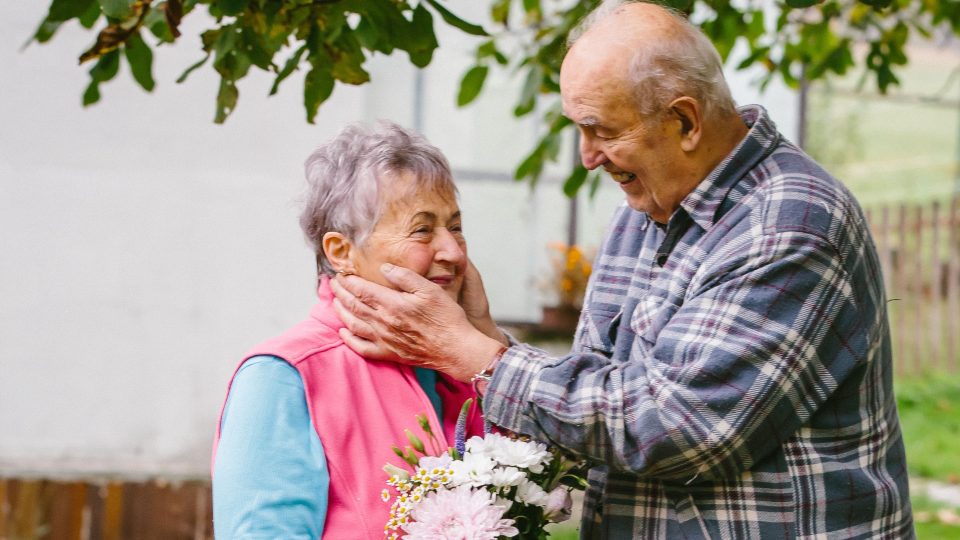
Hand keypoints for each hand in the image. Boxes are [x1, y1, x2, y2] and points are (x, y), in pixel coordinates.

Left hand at [331, 263, 504, 381]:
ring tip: (335, 302)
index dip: (348, 280)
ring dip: (341, 311)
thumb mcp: (430, 289)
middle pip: (353, 305)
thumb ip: (405, 277)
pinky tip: (343, 332)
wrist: (456, 349)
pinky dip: (348, 339)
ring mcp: (384, 340)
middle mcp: (383, 322)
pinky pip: (361, 348)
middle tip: (333, 283)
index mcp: (392, 304)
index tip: (341, 273)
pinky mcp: (389, 354)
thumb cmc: (447, 319)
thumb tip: (384, 268)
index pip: (361, 289)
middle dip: (340, 292)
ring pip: (353, 324)